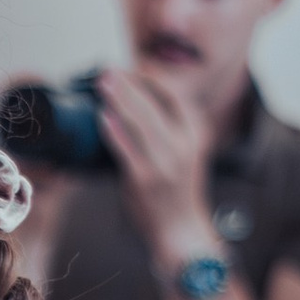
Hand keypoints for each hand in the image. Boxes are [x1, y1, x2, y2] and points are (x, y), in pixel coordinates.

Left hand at [96, 64, 216, 271]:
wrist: (181, 230)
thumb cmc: (177, 190)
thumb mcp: (185, 152)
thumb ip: (168, 128)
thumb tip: (135, 100)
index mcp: (196, 135)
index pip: (175, 96)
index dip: (151, 79)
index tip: (132, 69)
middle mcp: (184, 146)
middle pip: (155, 103)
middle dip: (130, 83)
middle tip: (109, 71)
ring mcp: (165, 163)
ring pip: (140, 122)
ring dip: (119, 99)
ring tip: (103, 84)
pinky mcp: (144, 180)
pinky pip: (126, 149)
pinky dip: (113, 130)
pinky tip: (103, 116)